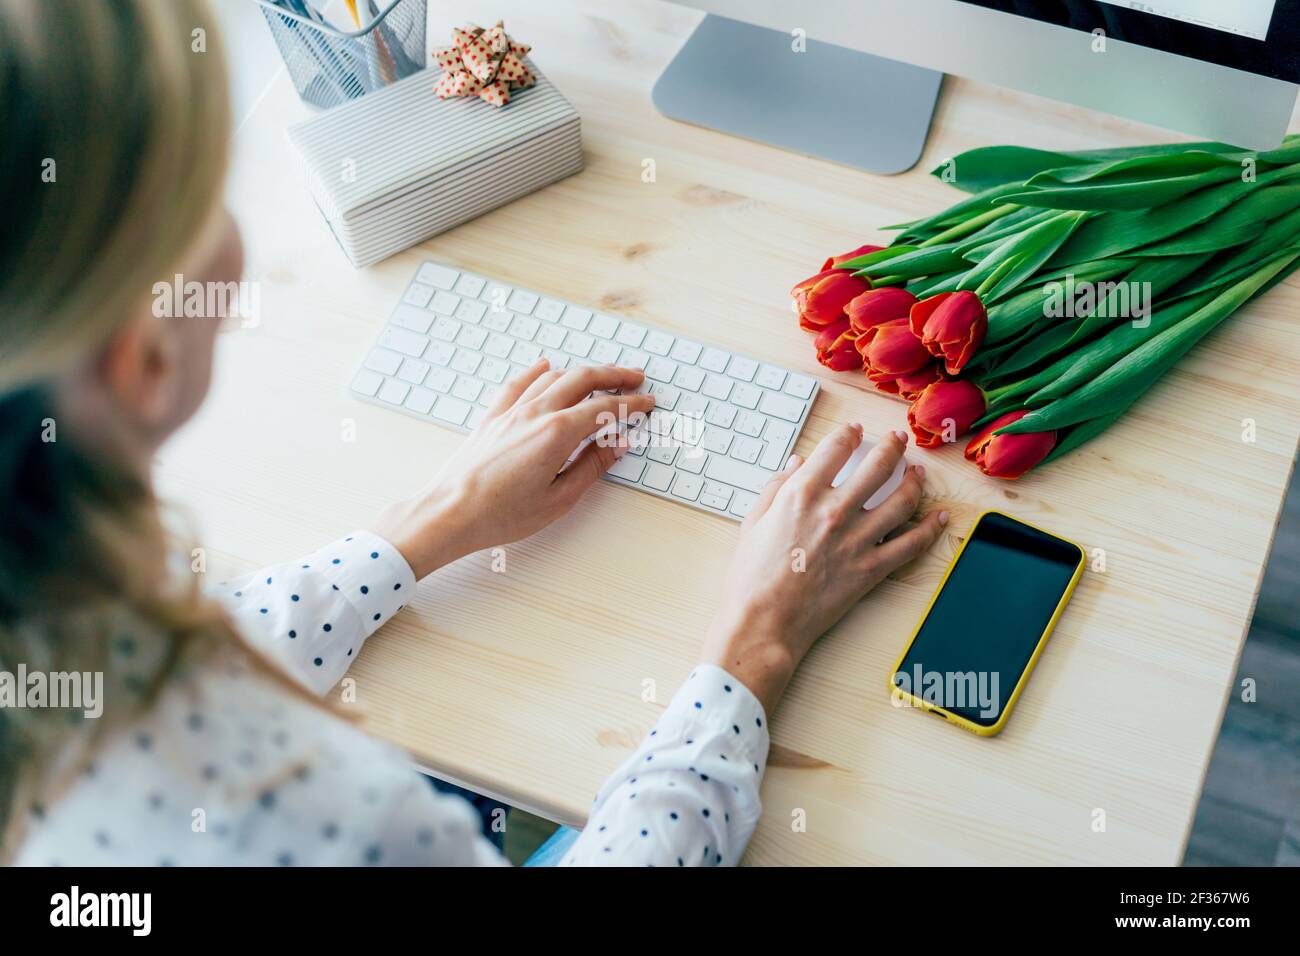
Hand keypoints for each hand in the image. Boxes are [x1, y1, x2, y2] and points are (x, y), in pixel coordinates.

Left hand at [372, 359, 654, 577]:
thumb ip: (592, 466)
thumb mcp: (559, 498)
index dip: (631, 405)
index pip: (605, 409)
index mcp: (557, 433)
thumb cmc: (501, 514)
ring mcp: (512, 412)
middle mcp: (535, 413)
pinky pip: (519, 384)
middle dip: (613, 375)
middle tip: (635, 378)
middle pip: (582, 380)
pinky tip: (546, 367)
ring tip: (600, 376)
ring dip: (582, 372)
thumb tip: (616, 444)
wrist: (450, 512)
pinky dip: (538, 372)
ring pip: (553, 377)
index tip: (647, 403)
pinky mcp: (493, 418)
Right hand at [700, 424, 947, 713]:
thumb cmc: (751, 578)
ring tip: (919, 473)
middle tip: (898, 441)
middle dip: (893, 447)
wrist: (763, 622)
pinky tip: (939, 517)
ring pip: (902, 500)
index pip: (835, 449)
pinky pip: (911, 544)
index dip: (848, 434)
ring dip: (915, 481)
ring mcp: (857, 540)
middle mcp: (834, 511)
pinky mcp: (872, 568)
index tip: (855, 431)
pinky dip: (930, 528)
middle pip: (878, 466)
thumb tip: (795, 464)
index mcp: (801, 495)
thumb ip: (775, 488)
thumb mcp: (753, 523)